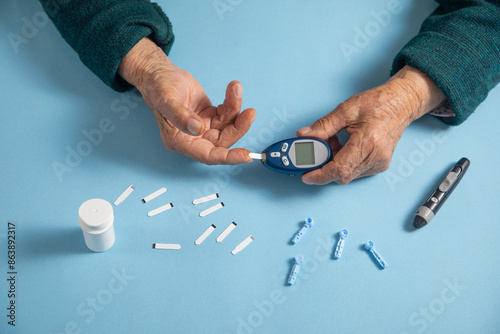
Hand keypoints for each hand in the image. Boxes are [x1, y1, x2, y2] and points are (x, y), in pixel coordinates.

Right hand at [118, 38, 255, 164]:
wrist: (160, 73)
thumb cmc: (157, 87)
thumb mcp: (165, 100)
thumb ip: (181, 116)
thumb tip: (198, 129)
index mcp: (180, 141)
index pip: (208, 155)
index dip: (228, 157)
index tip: (246, 156)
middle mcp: (193, 138)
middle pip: (223, 140)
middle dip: (238, 127)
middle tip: (249, 113)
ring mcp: (203, 127)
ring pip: (228, 126)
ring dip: (236, 109)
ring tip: (235, 89)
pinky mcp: (210, 115)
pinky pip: (227, 113)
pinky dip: (233, 102)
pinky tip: (232, 90)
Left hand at [297, 65, 445, 184]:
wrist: (402, 104)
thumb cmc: (378, 104)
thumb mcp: (346, 110)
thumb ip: (323, 126)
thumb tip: (304, 136)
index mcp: (368, 143)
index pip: (339, 169)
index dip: (320, 175)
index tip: (306, 175)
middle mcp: (376, 158)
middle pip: (342, 175)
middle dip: (324, 165)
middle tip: (318, 148)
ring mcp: (379, 164)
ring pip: (348, 174)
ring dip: (334, 163)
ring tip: (334, 142)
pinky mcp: (380, 165)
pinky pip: (355, 171)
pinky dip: (344, 162)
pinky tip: (343, 146)